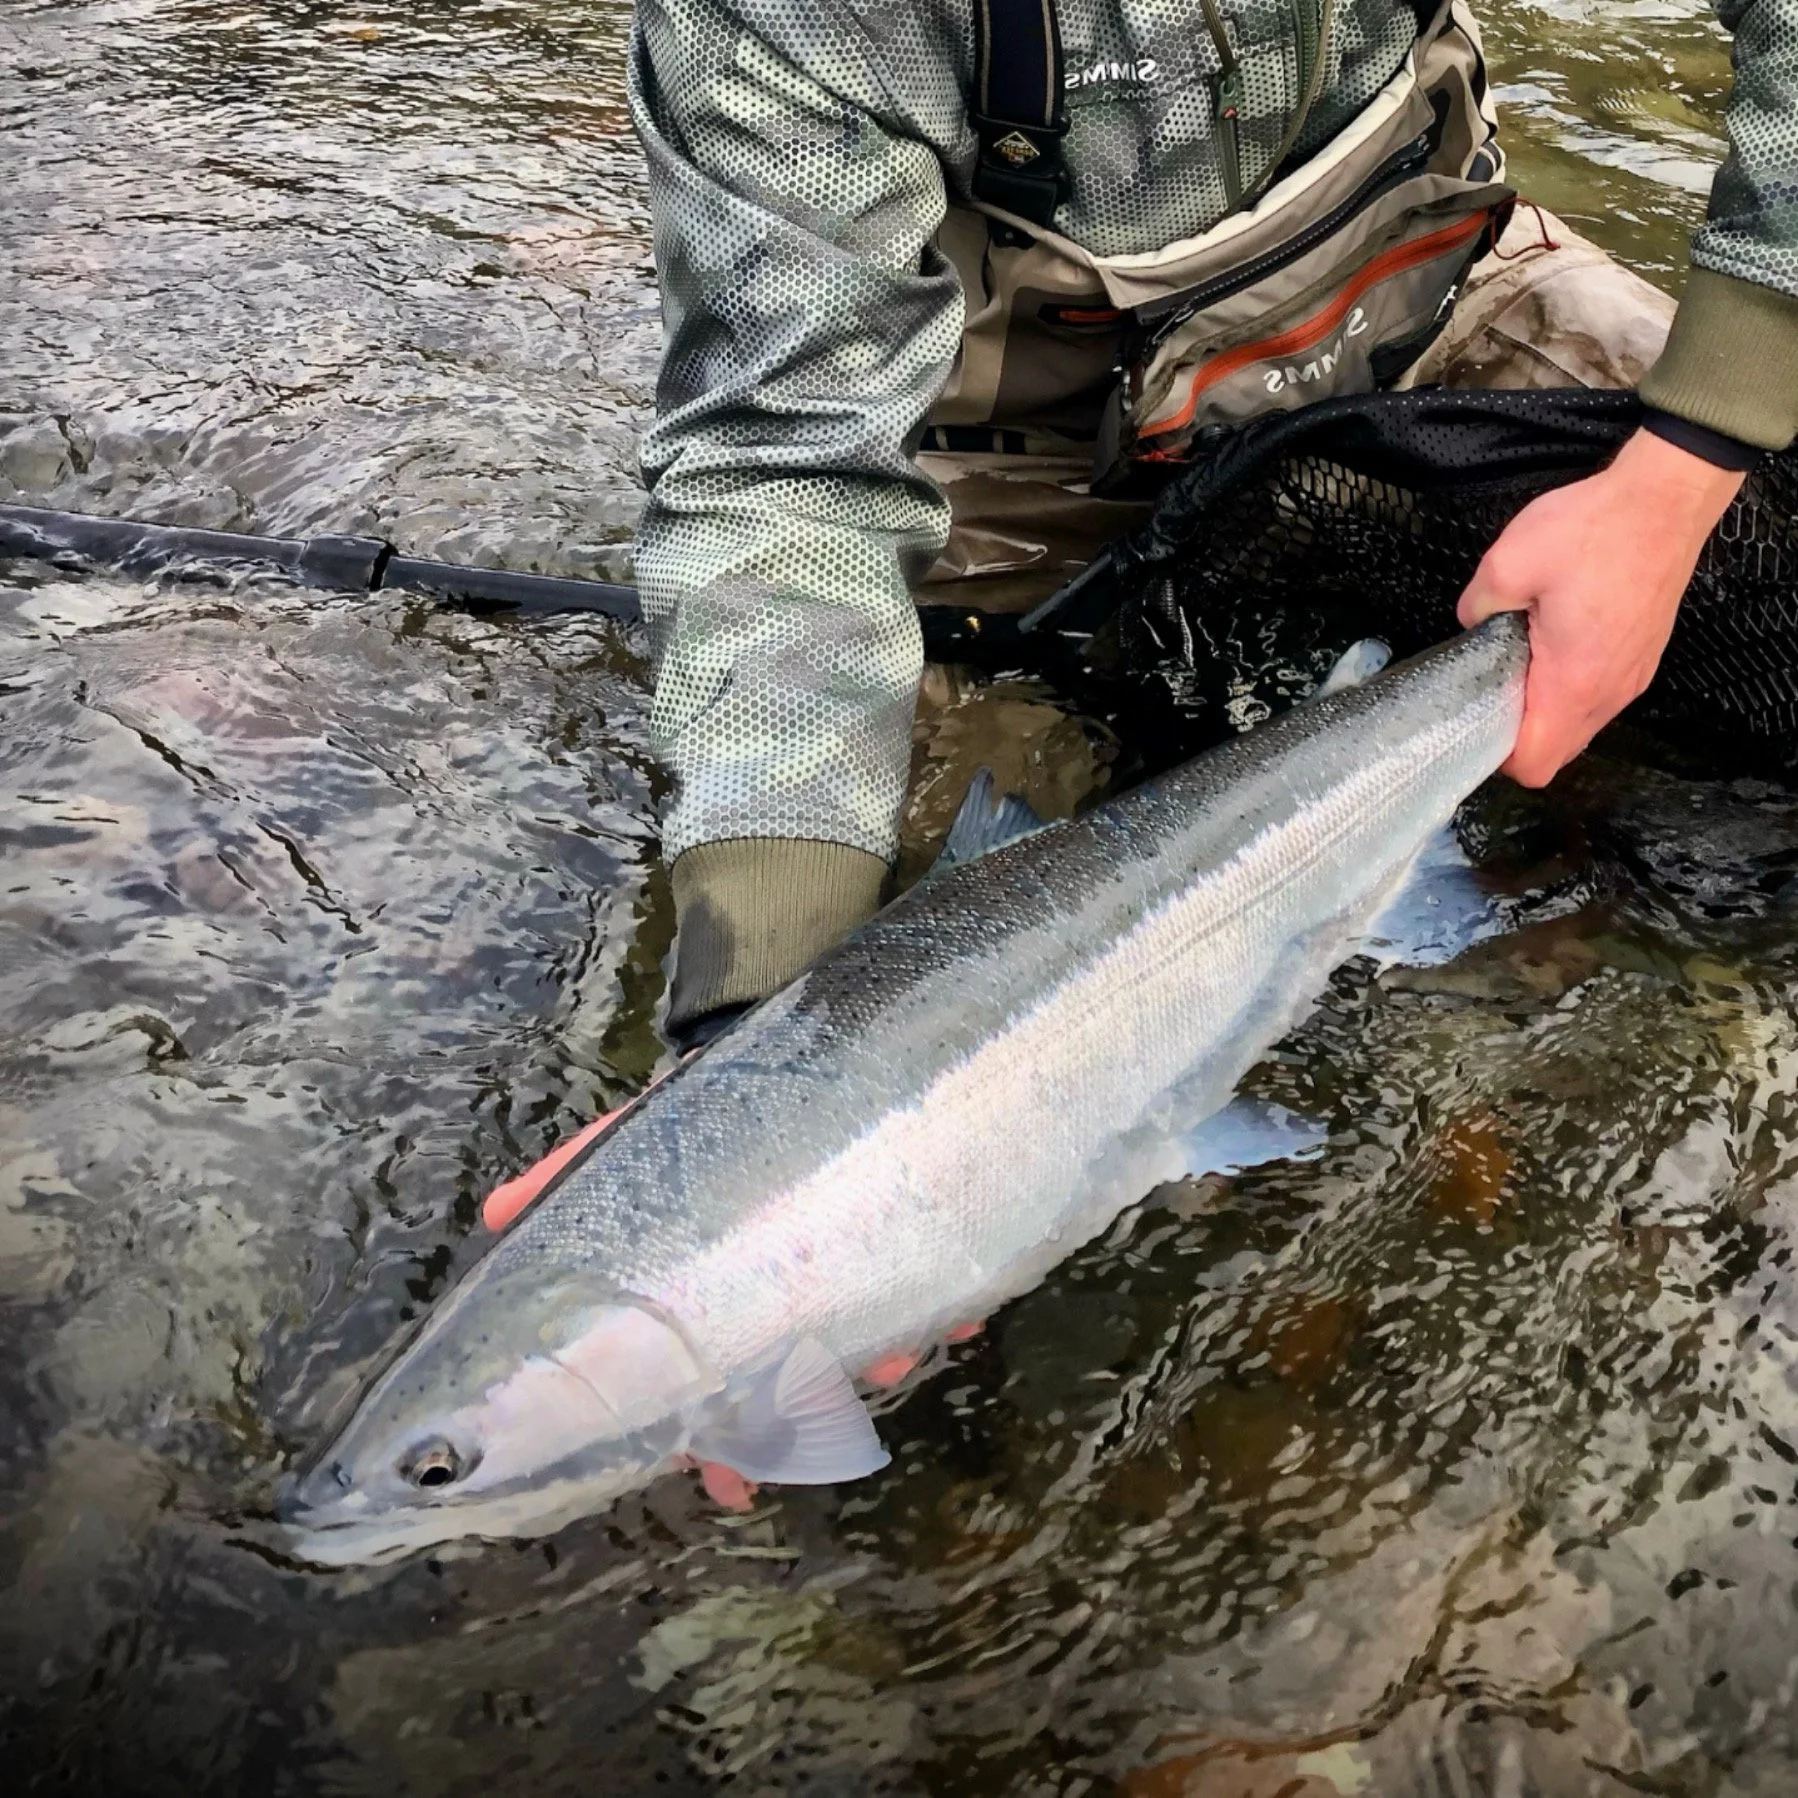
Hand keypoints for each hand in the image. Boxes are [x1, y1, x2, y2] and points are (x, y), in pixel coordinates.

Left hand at [1457, 427, 1743, 785]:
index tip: (1476, 721)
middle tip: (1492, 686)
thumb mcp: (1507, 564)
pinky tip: (1553, 642)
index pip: (1534, 764)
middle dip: (1519, 733)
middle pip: (1557, 751)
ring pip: (1580, 724)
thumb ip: (1476, 607)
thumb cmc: (1596, 529)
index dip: (1498, 756)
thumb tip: (1472, 622)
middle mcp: (1609, 691)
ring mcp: (1632, 675)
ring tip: (1522, 659)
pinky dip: (1572, 686)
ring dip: (1546, 707)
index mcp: (1573, 683)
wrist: (1666, 498)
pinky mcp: (1642, 655)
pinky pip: (1599, 694)